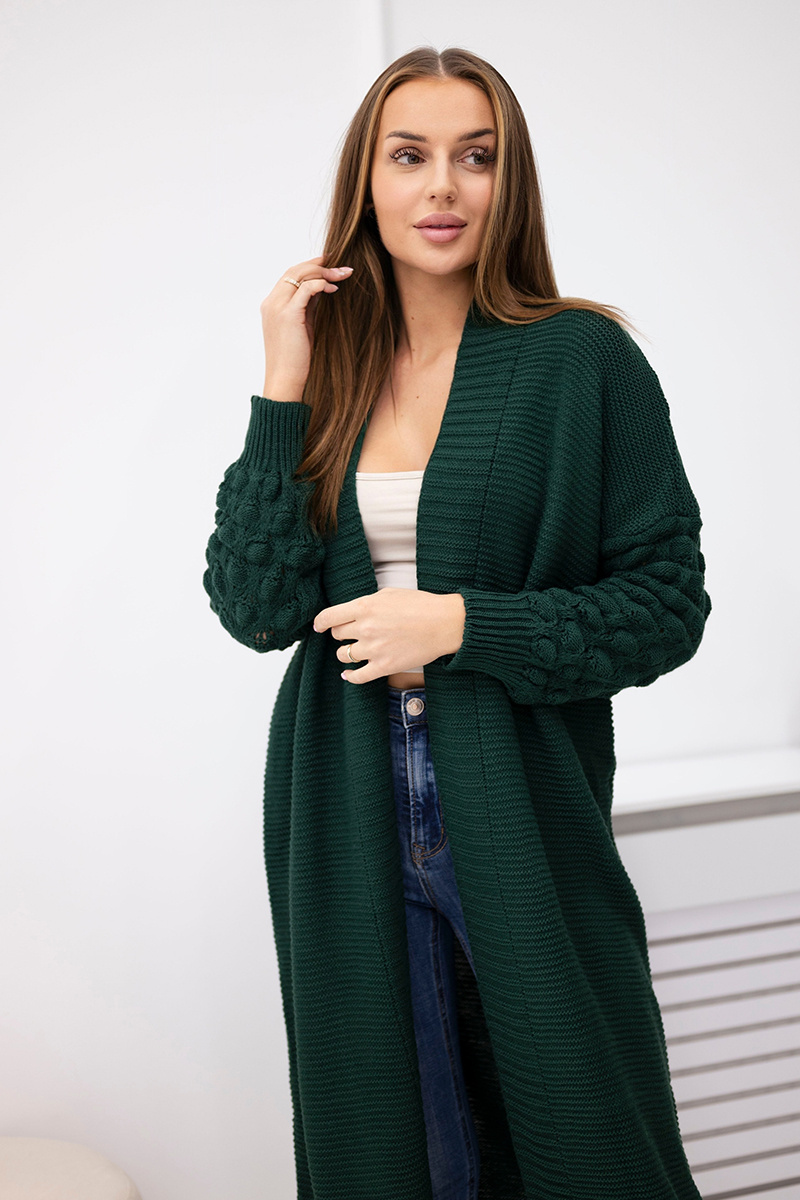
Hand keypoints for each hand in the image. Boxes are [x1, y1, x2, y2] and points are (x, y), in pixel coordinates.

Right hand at [260, 255, 353, 402]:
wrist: (285, 381)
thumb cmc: (295, 360)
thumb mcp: (302, 327)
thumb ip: (307, 307)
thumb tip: (321, 289)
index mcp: (271, 305)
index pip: (290, 275)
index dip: (310, 266)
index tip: (329, 264)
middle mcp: (271, 302)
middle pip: (294, 270)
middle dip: (320, 265)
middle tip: (342, 266)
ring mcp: (277, 307)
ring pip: (299, 275)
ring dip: (324, 272)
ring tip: (343, 275)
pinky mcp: (288, 315)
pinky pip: (306, 288)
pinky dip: (321, 284)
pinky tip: (334, 289)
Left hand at [312, 588, 465, 683]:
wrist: (445, 624)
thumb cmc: (421, 605)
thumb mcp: (389, 594)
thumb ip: (367, 602)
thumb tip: (353, 611)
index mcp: (365, 607)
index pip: (330, 616)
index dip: (321, 622)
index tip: (319, 626)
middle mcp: (365, 628)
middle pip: (337, 635)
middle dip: (341, 634)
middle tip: (350, 634)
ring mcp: (374, 649)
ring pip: (344, 655)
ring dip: (346, 653)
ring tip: (354, 651)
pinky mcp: (384, 666)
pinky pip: (358, 677)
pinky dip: (350, 676)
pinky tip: (348, 674)